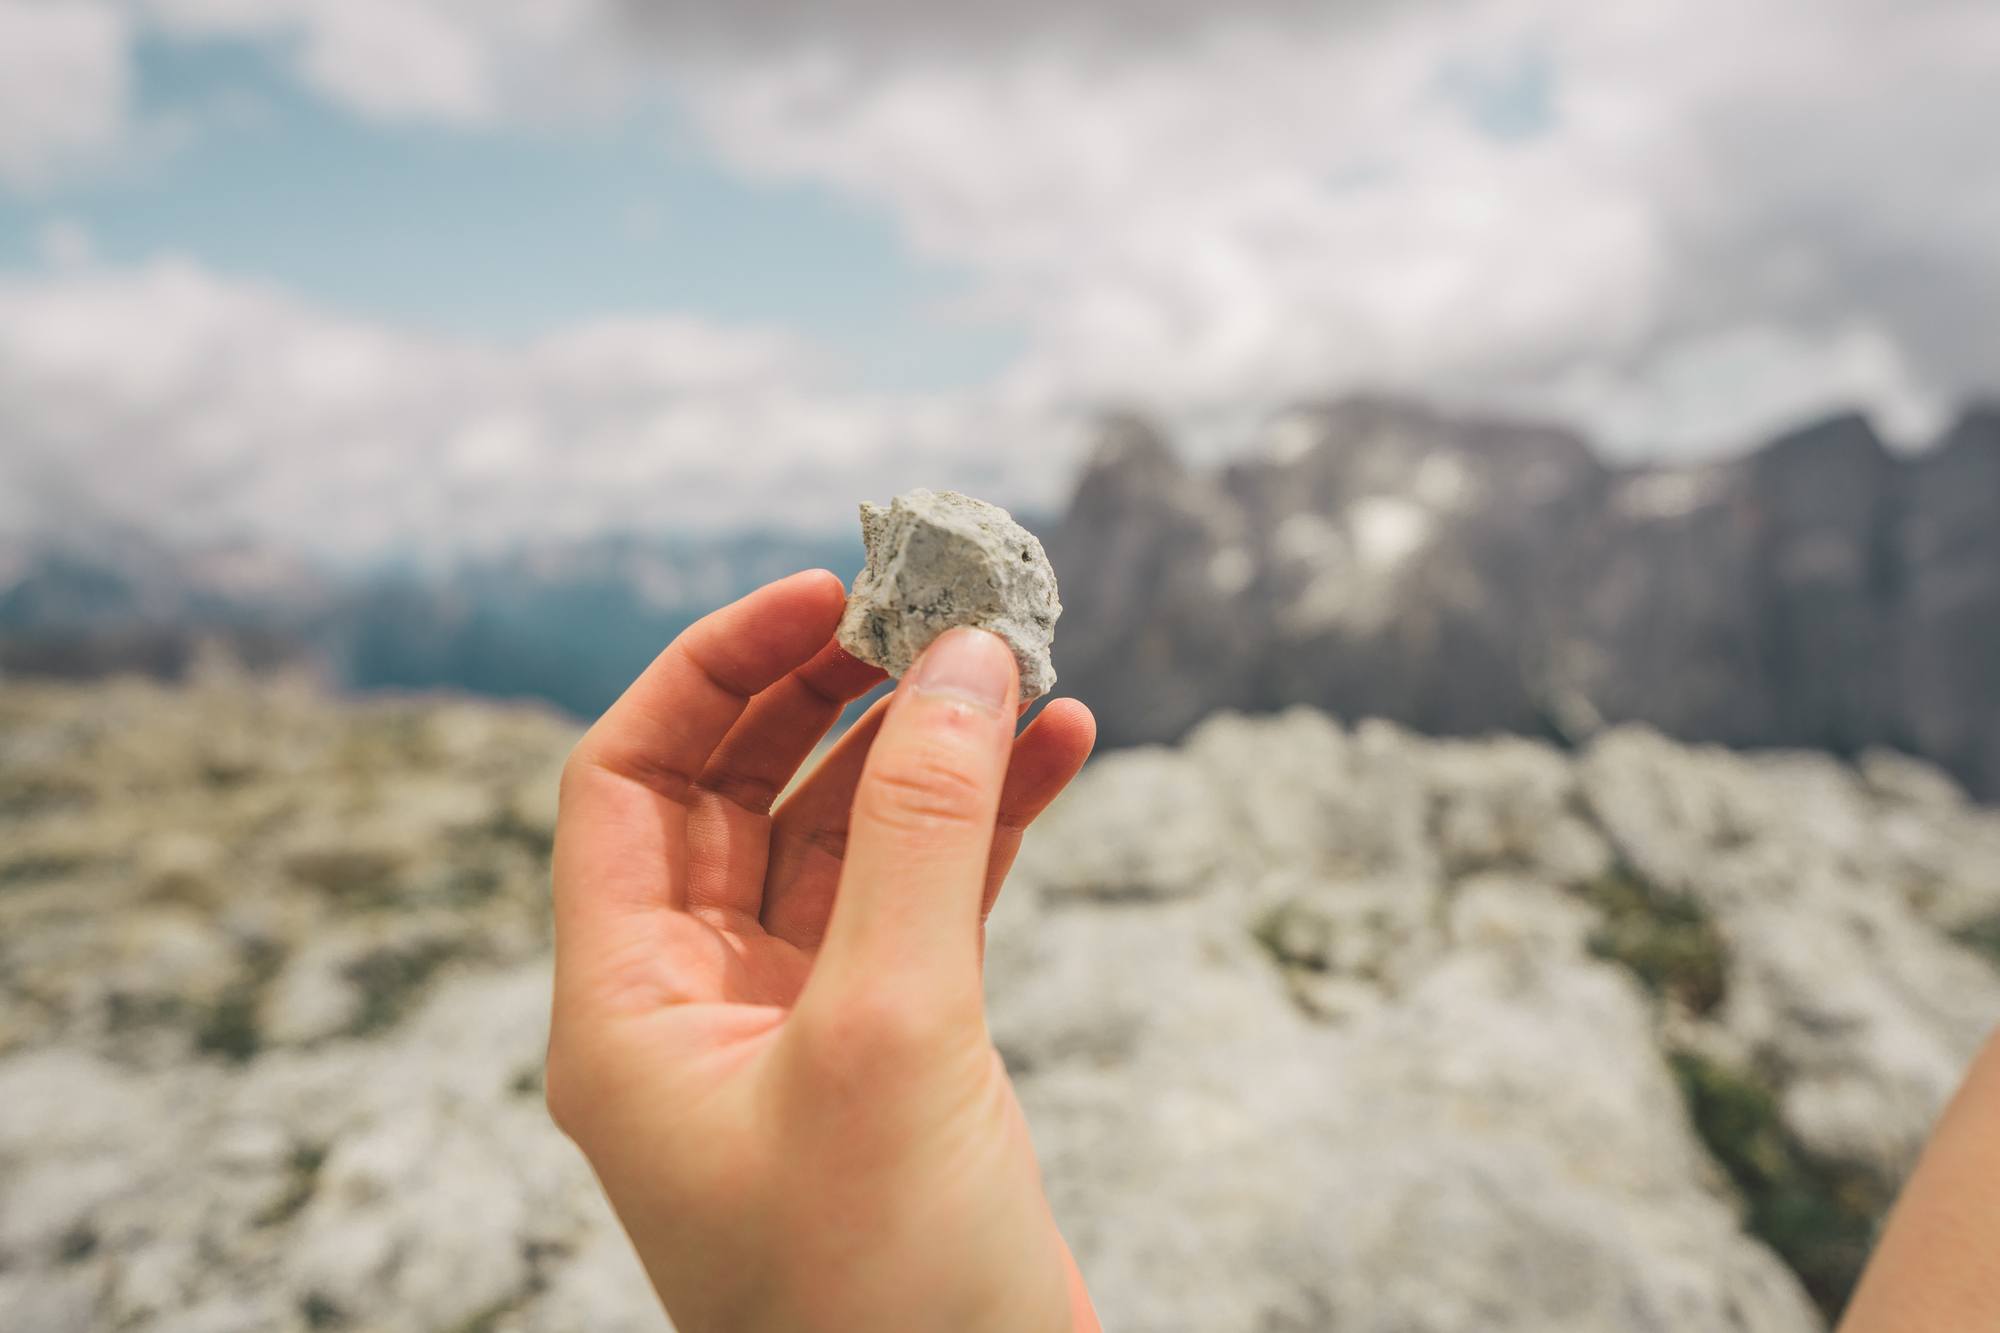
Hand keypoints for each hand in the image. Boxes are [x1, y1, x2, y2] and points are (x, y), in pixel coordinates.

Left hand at [545, 570, 1099, 1332]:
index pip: (629, 780)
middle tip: (932, 607)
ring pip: (851, 834)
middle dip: (832, 689)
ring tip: (1017, 661)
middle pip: (742, 789)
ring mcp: (805, 1025)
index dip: (715, 667)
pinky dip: (991, 820)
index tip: (825, 593)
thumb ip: (917, 832)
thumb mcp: (888, 1032)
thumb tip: (956, 659)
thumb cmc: (880, 1289)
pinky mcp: (902, 1049)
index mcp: (629, 1008)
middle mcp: (698, 1006)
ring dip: (928, 743)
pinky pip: (931, 895)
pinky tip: (1063, 750)